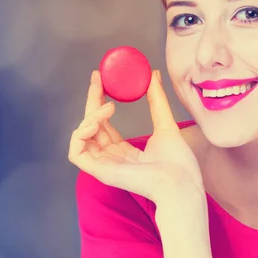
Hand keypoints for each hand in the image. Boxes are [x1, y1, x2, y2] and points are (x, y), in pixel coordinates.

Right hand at [68, 70, 204, 204]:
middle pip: (91, 125)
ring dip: (90, 116)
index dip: (100, 100)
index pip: (104, 123)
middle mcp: (111, 157)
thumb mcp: (165, 124)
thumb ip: (157, 100)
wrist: (181, 183)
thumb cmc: (178, 163)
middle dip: (92, 100)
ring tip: (109, 106)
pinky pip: (76, 152)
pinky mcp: (100, 172)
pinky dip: (81, 134)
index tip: (101, 78)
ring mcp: (104, 165)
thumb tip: (153, 74)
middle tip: (97, 77)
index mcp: (124, 150)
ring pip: (81, 136)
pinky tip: (97, 122)